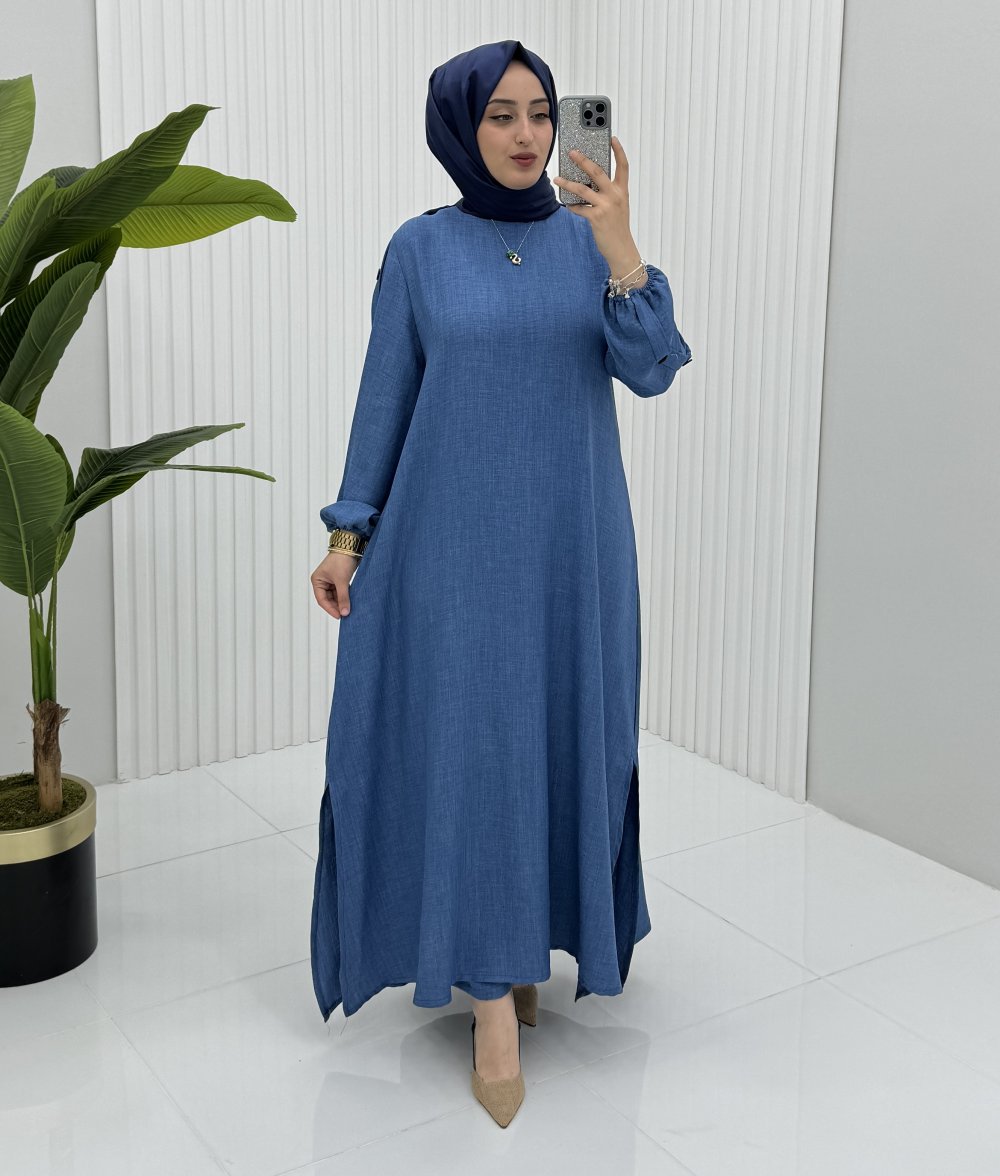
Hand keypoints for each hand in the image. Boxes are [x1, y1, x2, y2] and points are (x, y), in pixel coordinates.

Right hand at [311, 550, 359, 618]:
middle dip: (336, 606)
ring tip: (349, 609)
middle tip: (345, 614)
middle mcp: (322, 581)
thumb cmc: (342, 560)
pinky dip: (345, 597)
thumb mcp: (342, 581)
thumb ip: (343, 598)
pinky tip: (350, 602)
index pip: (321, 599)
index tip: (339, 616)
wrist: (352, 547)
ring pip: (335, 596)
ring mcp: (331, 581)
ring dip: (341, 602)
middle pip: (328, 599)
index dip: (330, 609)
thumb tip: (345, 613)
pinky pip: (341, 592)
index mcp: (317, 580)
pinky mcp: (339, 579)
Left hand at [553, 136, 636, 266]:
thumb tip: (589, 182)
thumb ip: (608, 193)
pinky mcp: (596, 218)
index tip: (612, 138)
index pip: (623, 166)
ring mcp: (606, 206)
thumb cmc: (618, 227)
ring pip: (583, 189)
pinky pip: (579, 208)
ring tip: (557, 178)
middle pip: (598, 172)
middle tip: (572, 152)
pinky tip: (565, 203)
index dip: (618, 151)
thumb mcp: (618, 206)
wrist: (621, 249)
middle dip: (583, 160)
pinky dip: (571, 205)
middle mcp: (615, 196)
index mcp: (622, 191)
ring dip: (567, 183)